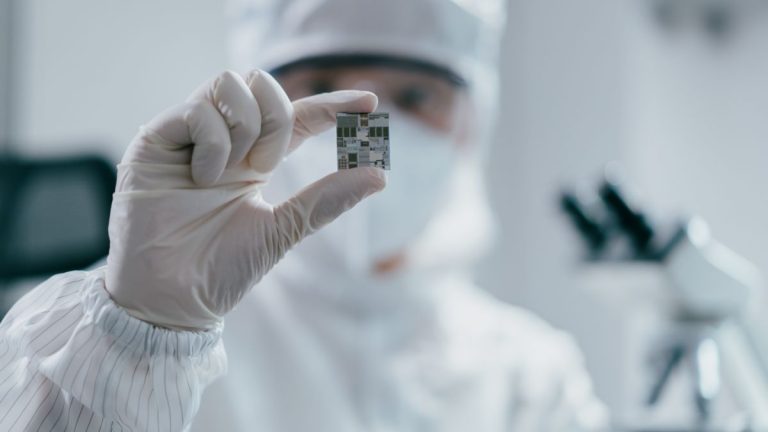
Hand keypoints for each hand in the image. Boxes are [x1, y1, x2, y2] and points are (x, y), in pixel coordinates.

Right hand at [105, 70, 384, 329]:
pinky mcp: (156, 141)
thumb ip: (325, 200)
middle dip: (277, 116)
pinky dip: (212, 140)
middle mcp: (225, 143)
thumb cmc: (221, 270)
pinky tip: (203, 176)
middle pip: (263, 86)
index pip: (299, 119)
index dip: (333, 105)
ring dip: (245, 126)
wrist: (169, 300)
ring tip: (229, 173)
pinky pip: (196, 110)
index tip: (370, 101)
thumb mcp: (281, 231)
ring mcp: (189, 138)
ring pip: (229, 83)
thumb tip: (380, 175)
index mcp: (255, 162)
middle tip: (266, 164)